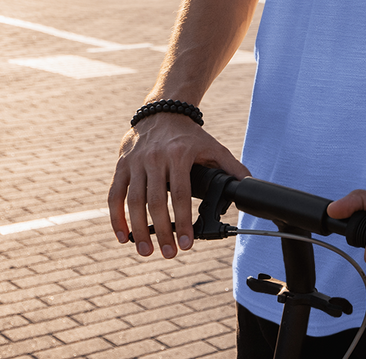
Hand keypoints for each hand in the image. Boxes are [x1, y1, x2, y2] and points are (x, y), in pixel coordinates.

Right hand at [108, 113, 248, 259]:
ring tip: (146, 251)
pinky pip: (115, 195)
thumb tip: (249, 187)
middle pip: (155, 202)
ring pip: (133, 201)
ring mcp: (135, 162)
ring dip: (138, 230)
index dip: (183, 222)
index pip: (181, 194)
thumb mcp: (213, 147)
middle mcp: (154, 158)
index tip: (187, 243)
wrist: (163, 112)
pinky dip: (116, 218)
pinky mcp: (121, 166)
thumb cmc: (190, 136)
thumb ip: (231, 168)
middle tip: (168, 254)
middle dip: (161, 231)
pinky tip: (123, 237)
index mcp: (179, 155)